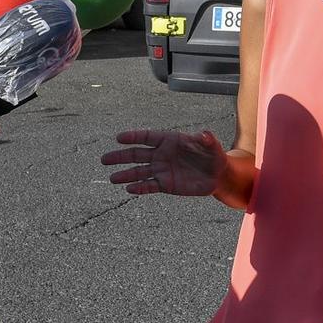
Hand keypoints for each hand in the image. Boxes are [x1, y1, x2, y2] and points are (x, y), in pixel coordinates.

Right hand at [103, 129, 227, 196]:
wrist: (217, 175)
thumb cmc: (213, 155)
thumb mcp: (212, 146)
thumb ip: (207, 140)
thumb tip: (205, 133)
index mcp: (169, 140)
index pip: (147, 137)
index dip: (133, 137)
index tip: (119, 138)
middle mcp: (161, 154)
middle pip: (136, 154)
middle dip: (120, 156)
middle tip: (105, 159)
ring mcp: (161, 170)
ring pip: (139, 172)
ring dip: (125, 175)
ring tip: (112, 178)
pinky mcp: (165, 184)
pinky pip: (149, 186)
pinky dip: (140, 188)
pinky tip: (129, 189)